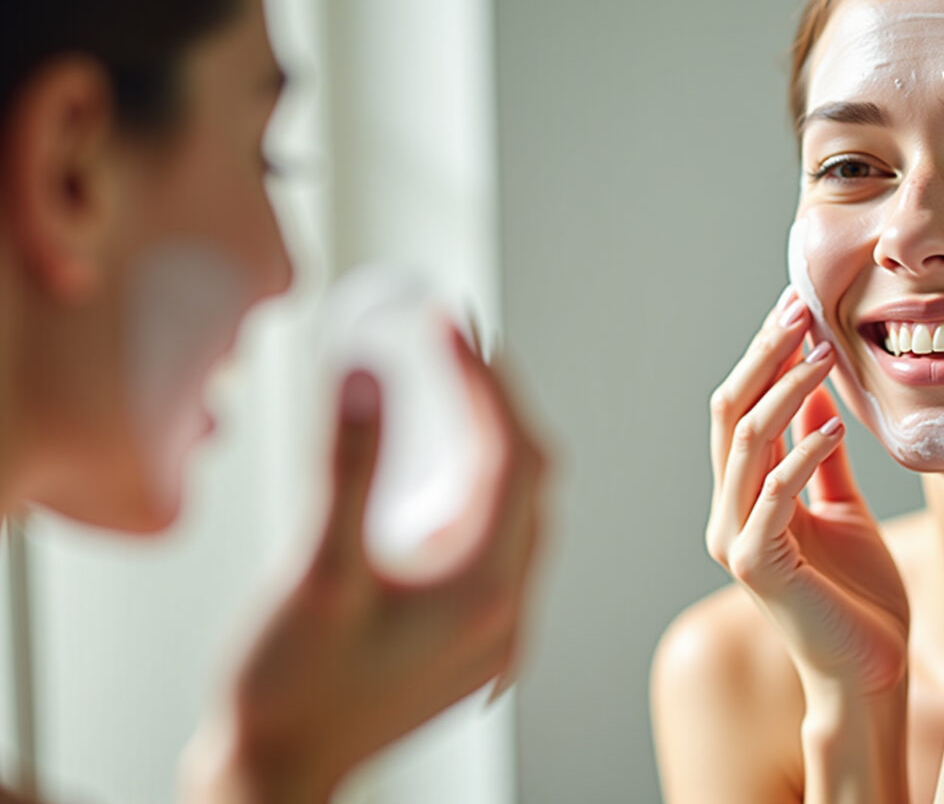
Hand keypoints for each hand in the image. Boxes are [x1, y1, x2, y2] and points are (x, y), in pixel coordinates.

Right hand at [181, 328, 546, 803]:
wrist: (274, 776)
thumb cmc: (287, 692)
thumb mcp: (314, 572)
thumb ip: (346, 469)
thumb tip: (367, 375)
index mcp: (484, 590)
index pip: (513, 456)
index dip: (486, 381)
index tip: (449, 325)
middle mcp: (507, 610)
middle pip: (530, 479)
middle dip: (498, 402)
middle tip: (456, 342)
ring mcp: (496, 630)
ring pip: (519, 512)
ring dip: (495, 445)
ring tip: (455, 387)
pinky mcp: (473, 639)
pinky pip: (500, 543)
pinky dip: (482, 491)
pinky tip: (447, 468)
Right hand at [705, 290, 908, 700]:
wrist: (868, 674)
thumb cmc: (858, 598)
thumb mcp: (842, 508)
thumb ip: (822, 454)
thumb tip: (817, 391)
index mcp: (746, 495)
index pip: (744, 406)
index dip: (767, 353)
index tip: (800, 305)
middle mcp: (728, 512)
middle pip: (731, 413)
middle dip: (765, 356)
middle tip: (801, 310)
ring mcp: (735, 540)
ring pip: (745, 444)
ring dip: (785, 391)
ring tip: (824, 353)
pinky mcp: (757, 568)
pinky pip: (772, 497)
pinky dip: (801, 455)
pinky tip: (834, 427)